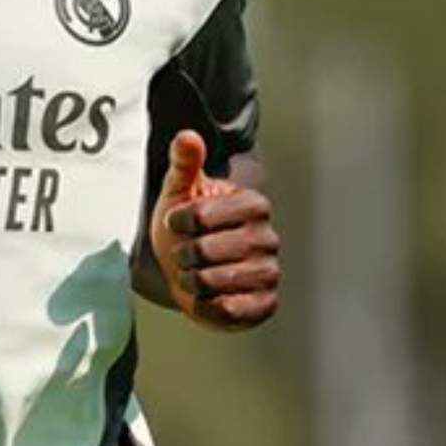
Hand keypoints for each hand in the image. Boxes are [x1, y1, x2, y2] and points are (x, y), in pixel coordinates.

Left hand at [148, 131, 280, 330]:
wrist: (190, 271)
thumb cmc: (186, 229)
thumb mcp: (180, 192)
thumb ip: (184, 164)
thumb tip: (187, 136)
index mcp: (252, 205)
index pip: (203, 215)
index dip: (179, 220)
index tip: (176, 221)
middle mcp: (268, 238)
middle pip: (205, 250)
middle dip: (182, 254)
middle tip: (183, 253)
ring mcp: (269, 272)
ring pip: (213, 281)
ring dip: (191, 280)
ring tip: (193, 274)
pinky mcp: (265, 303)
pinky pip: (228, 309)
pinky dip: (206, 305)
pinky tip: (205, 296)